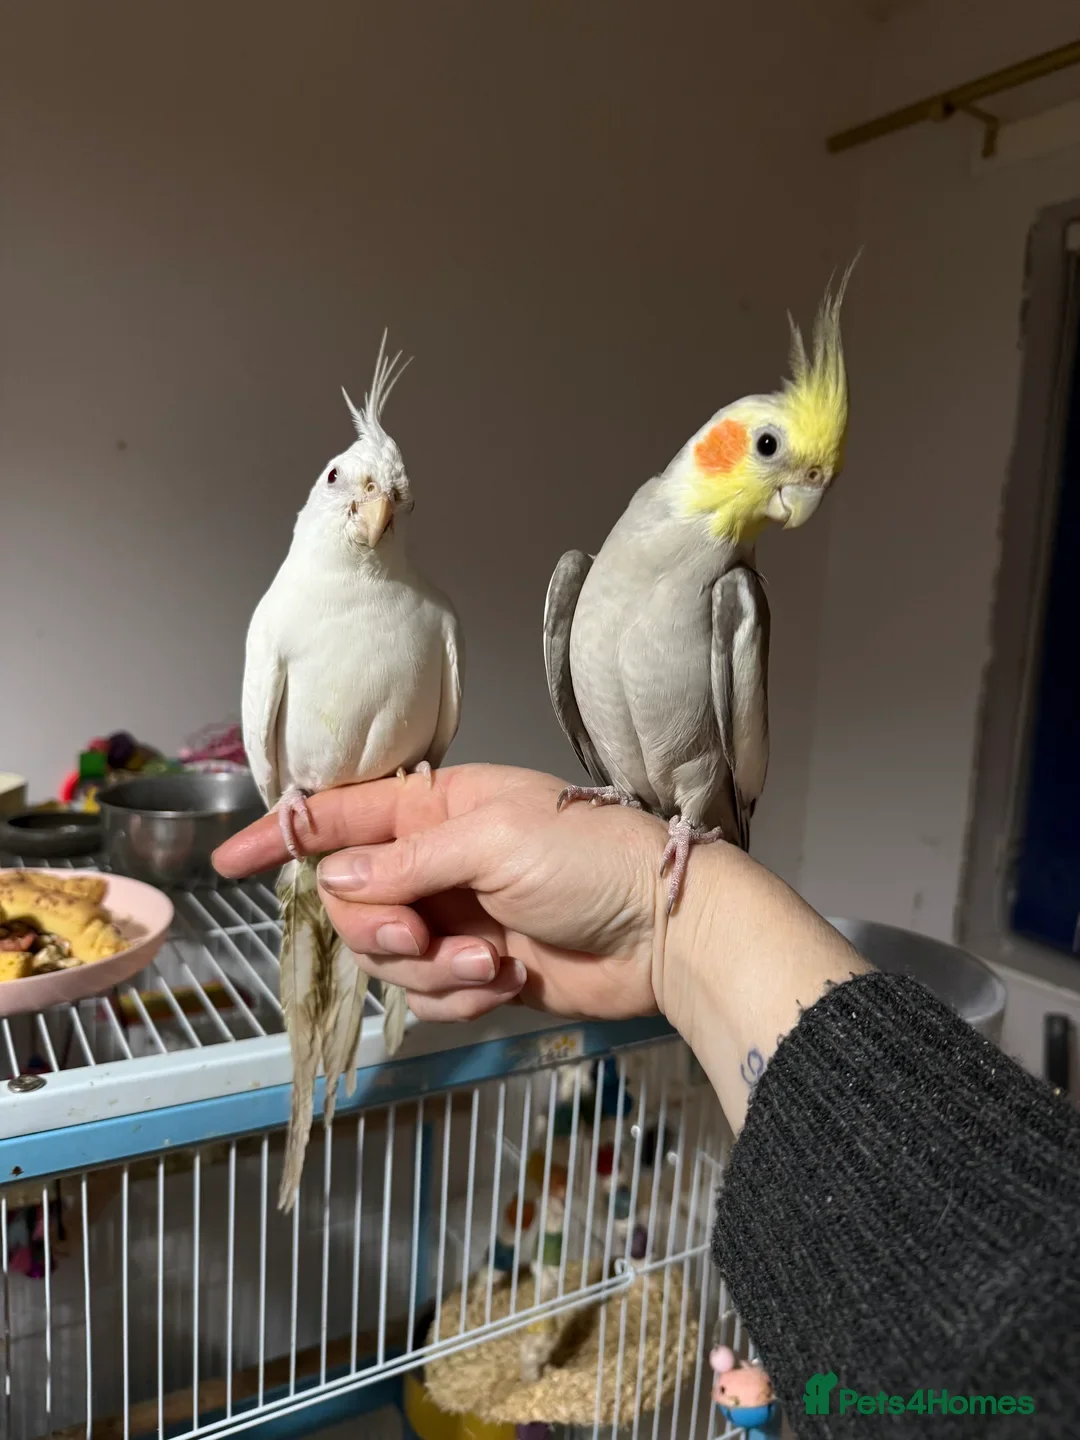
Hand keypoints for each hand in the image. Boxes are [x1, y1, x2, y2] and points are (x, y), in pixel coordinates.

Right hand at [213, 763, 673, 1023]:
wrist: (665, 932)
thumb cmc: (588, 860)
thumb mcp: (495, 840)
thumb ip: (407, 862)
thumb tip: (332, 880)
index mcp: (437, 806)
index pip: (341, 815)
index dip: (285, 836)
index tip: (228, 863)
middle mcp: (435, 859)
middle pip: (353, 901)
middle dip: (379, 927)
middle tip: (422, 934)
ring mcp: (453, 917)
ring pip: (386, 956)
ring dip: (431, 968)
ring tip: (490, 960)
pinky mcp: (474, 971)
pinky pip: (427, 994)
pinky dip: (459, 995)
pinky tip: (505, 980)